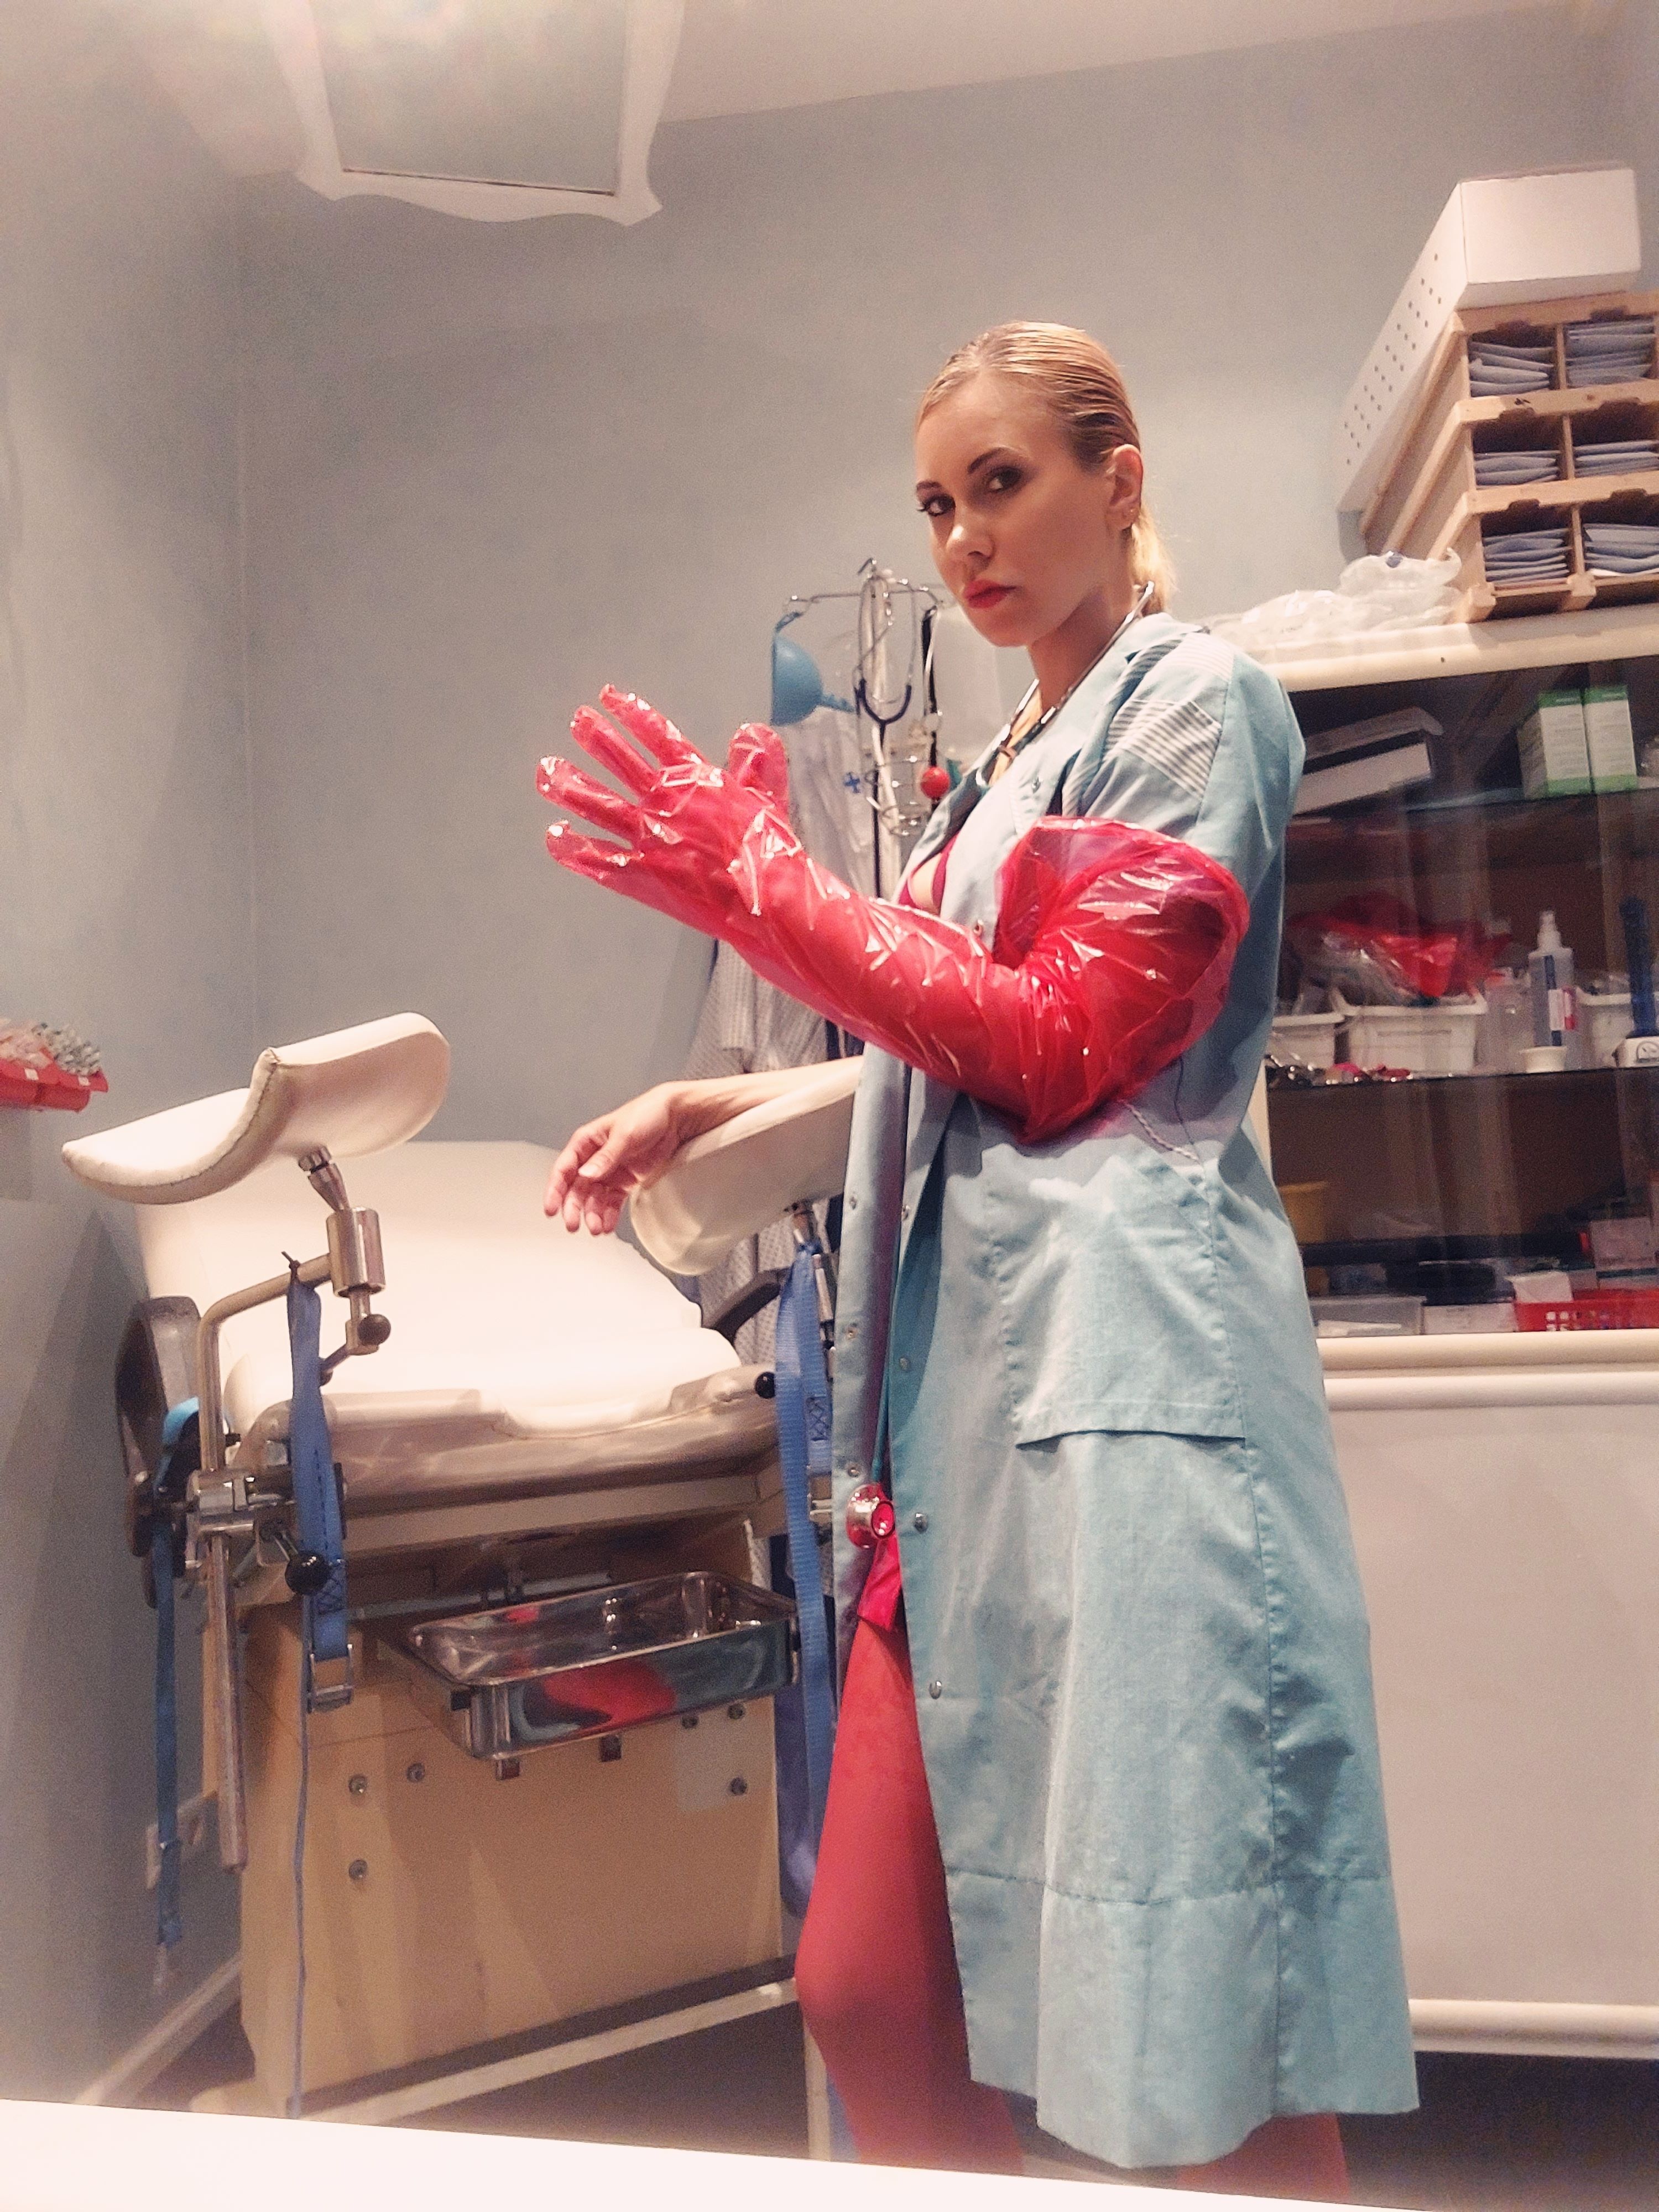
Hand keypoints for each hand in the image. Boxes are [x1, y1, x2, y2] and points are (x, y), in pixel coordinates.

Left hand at [538, 689, 795, 936]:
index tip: (609, 696)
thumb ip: (758, 764)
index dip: (632, 713)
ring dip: (570, 786)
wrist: (764, 898)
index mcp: (696, 780)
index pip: (657, 736)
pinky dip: (573, 847)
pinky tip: (554, 836)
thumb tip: (752, 729)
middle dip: (596, 739)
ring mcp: (647, 837)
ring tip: (547, 771)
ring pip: (598, 805)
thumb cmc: (769, 853)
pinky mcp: (638, 874)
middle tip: (577, 722)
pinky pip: (596, 858)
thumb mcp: (768, 800)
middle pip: (620, 762)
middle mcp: (664, 801)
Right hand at [544, 1084, 696, 1234]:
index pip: (564, 1169)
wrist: (677, 1118)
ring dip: (592, 1215)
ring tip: (596, 1229)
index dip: (555, 1190)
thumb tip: (586, 1174)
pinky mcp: (625, 1182)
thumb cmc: (647, 1114)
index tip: (551, 1209)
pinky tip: (607, 1226)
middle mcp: (594, 1159)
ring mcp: (609, 1172)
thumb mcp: (624, 1135)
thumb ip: (605, 1157)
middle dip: (573, 1208)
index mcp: (586, 1142)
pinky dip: (609, 1215)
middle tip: (573, 1225)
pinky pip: (612, 1202)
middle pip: (576, 1189)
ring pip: (593, 1199)